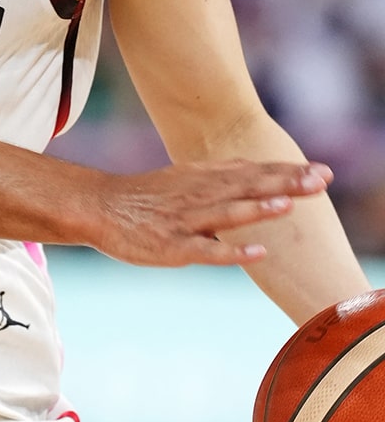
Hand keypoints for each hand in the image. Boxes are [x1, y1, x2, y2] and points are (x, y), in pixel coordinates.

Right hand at [90, 161, 332, 266]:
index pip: (252, 171)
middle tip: (321, 179)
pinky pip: (207, 249)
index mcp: (203, 178)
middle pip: (247, 187)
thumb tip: (259, 170)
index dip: (287, 171)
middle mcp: (198, 194)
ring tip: (289, 203)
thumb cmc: (145, 197)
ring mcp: (186, 221)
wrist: (97, 207)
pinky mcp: (173, 246)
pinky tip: (258, 251)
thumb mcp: (185, 177)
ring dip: (258, 208)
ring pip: (228, 213)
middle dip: (285, 182)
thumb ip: (221, 176)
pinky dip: (234, 250)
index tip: (323, 171)